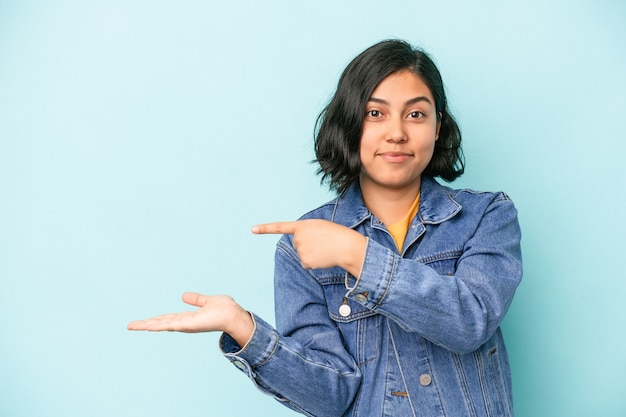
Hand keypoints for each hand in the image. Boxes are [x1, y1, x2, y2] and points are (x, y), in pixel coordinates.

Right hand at [127, 292, 253, 346]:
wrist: (233, 315)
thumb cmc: (225, 309)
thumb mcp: (207, 301)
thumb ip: (196, 299)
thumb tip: (183, 296)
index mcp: (188, 317)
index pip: (168, 318)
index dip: (156, 319)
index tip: (144, 321)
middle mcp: (184, 323)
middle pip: (161, 323)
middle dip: (146, 324)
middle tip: (130, 326)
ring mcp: (185, 325)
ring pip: (161, 325)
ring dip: (146, 325)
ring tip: (131, 326)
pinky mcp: (187, 325)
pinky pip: (169, 324)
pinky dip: (157, 325)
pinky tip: (146, 325)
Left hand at [252, 219, 366, 276]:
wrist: (346, 246)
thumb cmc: (337, 234)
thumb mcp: (320, 226)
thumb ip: (307, 231)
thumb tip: (301, 247)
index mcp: (302, 225)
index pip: (280, 226)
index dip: (265, 228)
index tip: (253, 229)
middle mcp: (298, 238)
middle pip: (297, 244)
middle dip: (307, 244)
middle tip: (322, 242)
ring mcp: (300, 250)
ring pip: (302, 254)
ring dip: (312, 254)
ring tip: (324, 249)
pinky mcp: (304, 261)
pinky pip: (306, 264)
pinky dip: (314, 262)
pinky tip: (323, 257)